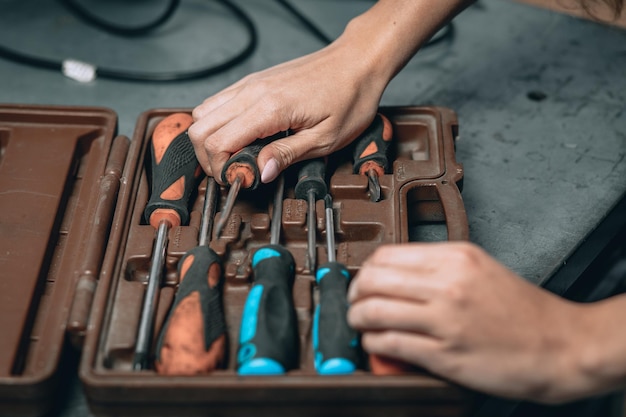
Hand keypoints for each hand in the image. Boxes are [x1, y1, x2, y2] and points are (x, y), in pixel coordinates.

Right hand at [188, 37, 385, 183]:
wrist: (358, 61)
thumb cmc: (349, 97)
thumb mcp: (325, 138)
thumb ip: (288, 154)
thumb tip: (261, 172)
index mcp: (270, 108)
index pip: (217, 142)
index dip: (221, 168)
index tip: (239, 179)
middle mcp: (252, 92)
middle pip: (199, 127)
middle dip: (208, 158)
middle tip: (232, 173)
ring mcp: (250, 83)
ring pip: (203, 112)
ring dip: (210, 139)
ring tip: (234, 157)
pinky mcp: (254, 80)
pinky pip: (218, 101)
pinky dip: (218, 123)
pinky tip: (239, 136)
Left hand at [347, 242, 599, 403]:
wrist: (560, 345)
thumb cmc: (524, 311)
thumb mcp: (481, 269)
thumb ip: (439, 268)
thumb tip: (398, 274)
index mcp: (456, 257)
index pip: (387, 254)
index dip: (367, 269)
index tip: (364, 279)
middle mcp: (448, 283)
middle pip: (374, 279)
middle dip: (354, 292)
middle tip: (354, 301)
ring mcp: (445, 319)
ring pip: (374, 310)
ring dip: (356, 318)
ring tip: (358, 322)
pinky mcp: (445, 353)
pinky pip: (391, 342)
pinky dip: (373, 342)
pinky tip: (375, 343)